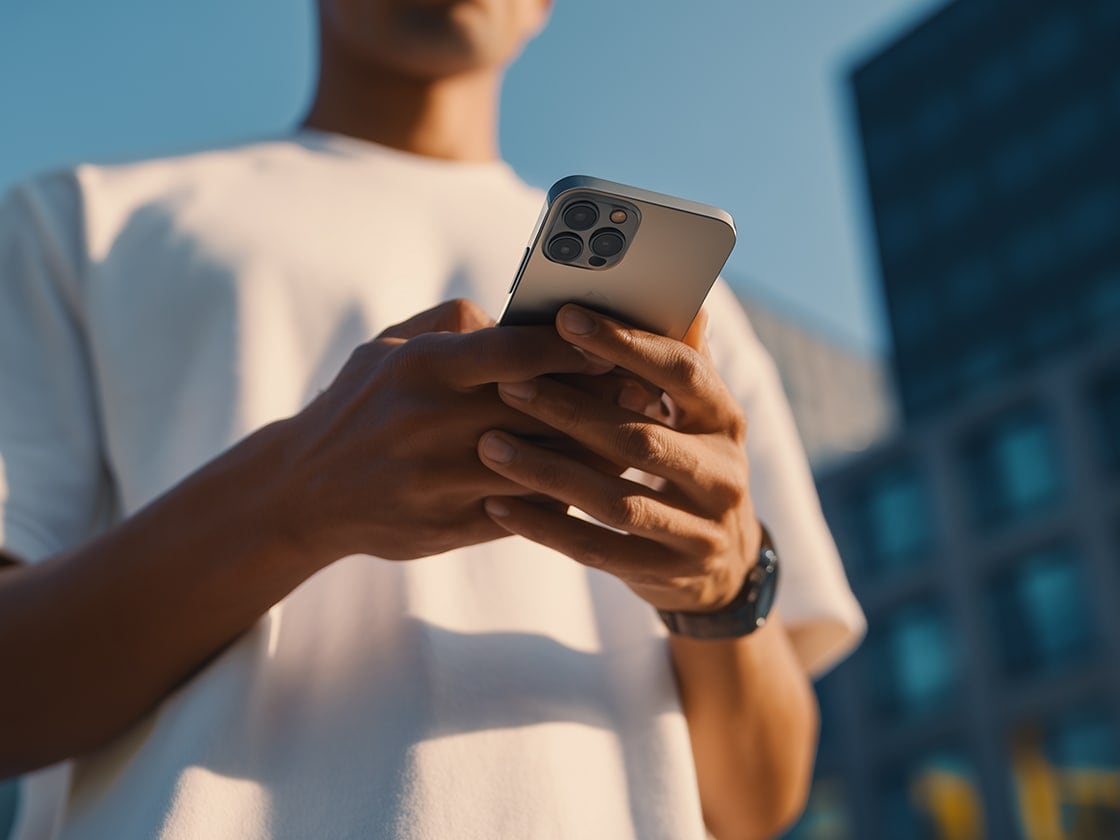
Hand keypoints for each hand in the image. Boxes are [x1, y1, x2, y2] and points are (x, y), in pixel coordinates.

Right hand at [278, 299, 616, 562]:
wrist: (305, 492)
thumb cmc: (360, 405)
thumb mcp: (389, 347)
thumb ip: (455, 322)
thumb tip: (522, 316)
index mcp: (423, 367)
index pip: (518, 351)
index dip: (575, 348)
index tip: (616, 344)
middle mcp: (433, 422)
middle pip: (543, 410)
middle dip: (602, 402)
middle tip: (650, 394)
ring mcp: (441, 480)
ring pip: (544, 465)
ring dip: (596, 454)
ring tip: (637, 439)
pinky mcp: (448, 525)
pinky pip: (526, 510)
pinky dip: (564, 496)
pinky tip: (595, 483)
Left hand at [476, 305, 762, 612]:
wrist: (725, 565)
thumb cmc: (692, 463)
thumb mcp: (697, 415)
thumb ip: (681, 360)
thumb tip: (682, 294)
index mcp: (726, 420)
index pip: (681, 372)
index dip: (625, 344)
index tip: (565, 319)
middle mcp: (722, 475)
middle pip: (639, 439)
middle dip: (570, 410)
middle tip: (507, 385)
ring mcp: (698, 531)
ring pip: (615, 501)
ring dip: (547, 472)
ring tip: (490, 446)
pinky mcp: (666, 573)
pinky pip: (597, 550)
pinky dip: (545, 527)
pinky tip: (498, 504)